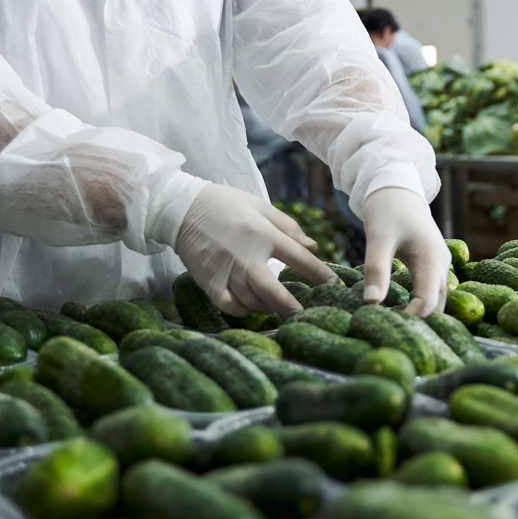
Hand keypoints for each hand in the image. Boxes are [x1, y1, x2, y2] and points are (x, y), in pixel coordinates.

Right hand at [175, 184, 337, 316]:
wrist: (183, 208)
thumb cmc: (227, 204)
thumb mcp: (261, 206)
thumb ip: (289, 227)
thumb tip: (313, 247)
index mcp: (264, 235)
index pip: (300, 258)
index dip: (320, 273)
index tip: (334, 285)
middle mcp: (246, 256)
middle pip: (274, 292)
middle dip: (292, 307)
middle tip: (304, 314)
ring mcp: (226, 272)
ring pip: (253, 301)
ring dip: (269, 308)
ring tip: (279, 308)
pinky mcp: (209, 282)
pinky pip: (230, 306)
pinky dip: (243, 310)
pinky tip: (251, 307)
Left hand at [360, 187, 448, 316]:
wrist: (396, 185)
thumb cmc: (387, 209)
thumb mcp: (378, 238)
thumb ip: (376, 270)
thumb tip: (372, 303)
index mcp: (431, 259)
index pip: (426, 303)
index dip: (407, 318)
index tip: (382, 320)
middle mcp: (442, 263)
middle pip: (437, 305)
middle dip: (417, 320)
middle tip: (387, 326)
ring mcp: (441, 262)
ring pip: (437, 298)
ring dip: (418, 312)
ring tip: (391, 318)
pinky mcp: (434, 261)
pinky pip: (432, 288)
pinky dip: (419, 301)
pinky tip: (398, 304)